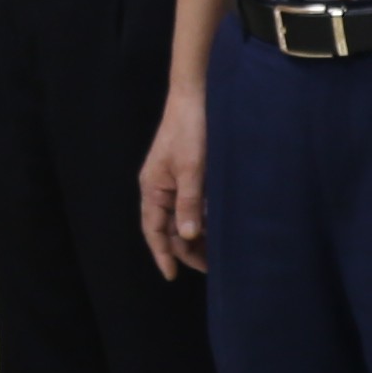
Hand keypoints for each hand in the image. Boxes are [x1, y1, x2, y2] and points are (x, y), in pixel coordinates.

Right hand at [139, 85, 209, 278]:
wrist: (197, 97)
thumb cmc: (190, 130)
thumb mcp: (192, 169)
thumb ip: (189, 203)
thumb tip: (189, 236)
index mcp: (153, 188)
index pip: (154, 230)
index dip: (163, 254)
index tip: (172, 275)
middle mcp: (160, 188)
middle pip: (169, 228)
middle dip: (186, 248)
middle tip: (208, 267)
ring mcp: (174, 181)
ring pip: (182, 217)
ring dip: (196, 235)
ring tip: (216, 252)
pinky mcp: (188, 174)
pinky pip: (192, 204)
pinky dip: (202, 218)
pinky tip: (218, 227)